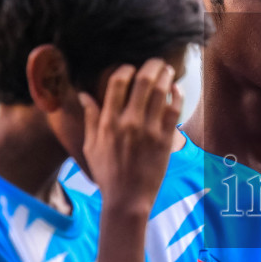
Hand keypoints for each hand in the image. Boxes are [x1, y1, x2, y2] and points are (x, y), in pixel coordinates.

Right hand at [79, 59, 181, 210]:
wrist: (127, 199)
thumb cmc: (107, 173)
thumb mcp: (91, 145)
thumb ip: (90, 118)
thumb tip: (84, 94)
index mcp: (108, 122)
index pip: (117, 83)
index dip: (125, 69)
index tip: (131, 68)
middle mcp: (128, 122)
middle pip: (143, 82)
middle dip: (151, 66)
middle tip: (156, 62)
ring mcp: (149, 130)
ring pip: (160, 92)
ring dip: (165, 76)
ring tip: (167, 69)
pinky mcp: (165, 140)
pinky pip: (174, 110)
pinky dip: (176, 95)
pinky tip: (176, 88)